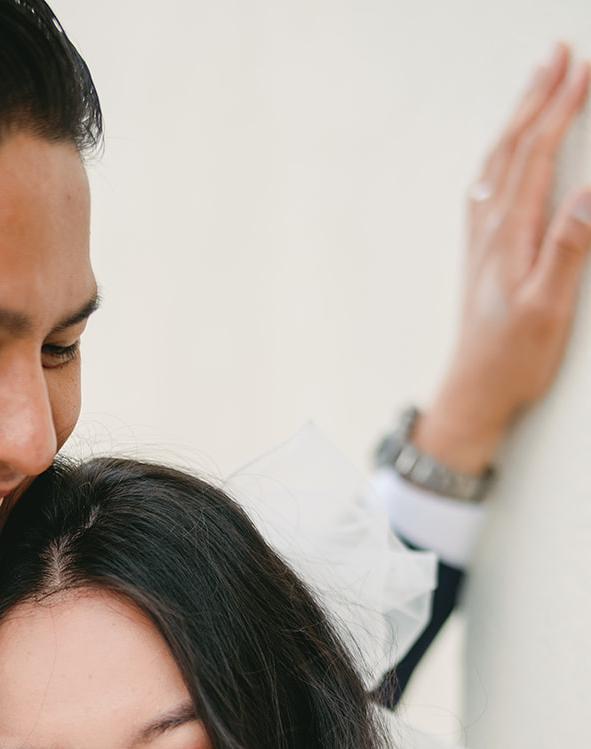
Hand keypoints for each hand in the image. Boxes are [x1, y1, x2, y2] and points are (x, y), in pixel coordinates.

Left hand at [414, 43, 590, 476]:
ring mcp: (480, 240)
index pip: (537, 154)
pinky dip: (502, 152)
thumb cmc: (511, 359)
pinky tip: (506, 150)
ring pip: (497, 162)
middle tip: (559, 53)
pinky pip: (487, 186)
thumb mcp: (548, 307)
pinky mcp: (480, 254)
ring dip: (518, 117)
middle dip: (537, 96)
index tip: (583, 69)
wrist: (471, 393)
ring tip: (537, 82)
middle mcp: (487, 229)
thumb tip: (589, 193)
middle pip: (512, 147)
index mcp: (508, 235)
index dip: (560, 108)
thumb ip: (568, 248)